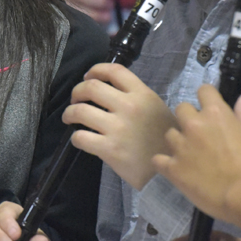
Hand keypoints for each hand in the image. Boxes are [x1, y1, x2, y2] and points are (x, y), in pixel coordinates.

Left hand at [62, 62, 176, 189]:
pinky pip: (81, 137)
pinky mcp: (110, 149)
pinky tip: (79, 139)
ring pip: (80, 111)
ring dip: (70, 112)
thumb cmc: (165, 140)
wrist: (170, 171)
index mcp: (142, 94)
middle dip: (77, 91)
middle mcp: (129, 106)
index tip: (88, 76)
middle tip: (76, 98)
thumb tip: (112, 92)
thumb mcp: (157, 109)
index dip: (96, 70)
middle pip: (91, 87)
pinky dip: (75, 137)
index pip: (114, 71)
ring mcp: (118, 128)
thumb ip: (137, 97)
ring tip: (70, 117)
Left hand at [152, 85, 240, 222]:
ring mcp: (181, 146)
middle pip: (181, 108)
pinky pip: (158, 159)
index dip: (207, 97)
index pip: (203, 90)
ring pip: (169, 134)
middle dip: (188, 117)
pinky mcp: (173, 167)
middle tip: (199, 132)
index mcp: (215, 113)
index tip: (210, 106)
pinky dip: (164, 162)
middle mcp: (193, 124)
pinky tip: (172, 167)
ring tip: (188, 153)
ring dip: (178, 140)